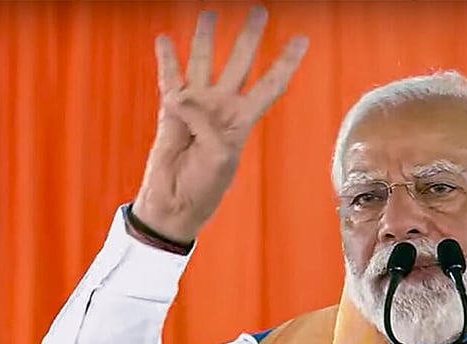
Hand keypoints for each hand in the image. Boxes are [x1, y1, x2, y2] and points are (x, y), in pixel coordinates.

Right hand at [133, 7, 307, 242]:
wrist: (174, 201)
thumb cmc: (203, 186)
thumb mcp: (218, 157)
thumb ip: (206, 125)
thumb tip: (184, 98)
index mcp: (242, 120)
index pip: (270, 84)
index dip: (285, 62)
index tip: (300, 40)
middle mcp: (222, 107)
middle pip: (240, 63)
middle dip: (250, 37)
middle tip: (259, 11)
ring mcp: (196, 105)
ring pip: (204, 62)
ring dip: (207, 39)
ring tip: (210, 14)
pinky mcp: (170, 110)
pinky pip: (169, 78)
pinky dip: (167, 59)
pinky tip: (166, 39)